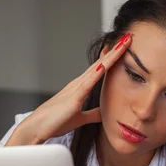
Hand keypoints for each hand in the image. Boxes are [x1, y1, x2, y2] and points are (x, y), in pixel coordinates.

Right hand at [7, 33, 131, 145]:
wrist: (37, 128)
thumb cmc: (55, 122)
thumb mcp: (80, 118)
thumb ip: (93, 114)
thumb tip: (104, 111)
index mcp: (81, 87)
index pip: (100, 68)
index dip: (113, 57)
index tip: (125, 47)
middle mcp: (78, 84)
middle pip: (101, 63)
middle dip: (115, 51)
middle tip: (128, 37)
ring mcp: (75, 89)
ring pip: (96, 69)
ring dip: (110, 56)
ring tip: (122, 44)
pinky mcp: (72, 99)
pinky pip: (86, 85)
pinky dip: (95, 74)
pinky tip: (103, 65)